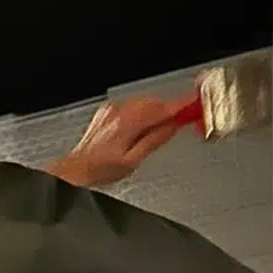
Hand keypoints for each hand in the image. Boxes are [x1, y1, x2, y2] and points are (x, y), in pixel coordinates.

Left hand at [49, 96, 187, 188]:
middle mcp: (118, 111)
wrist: (77, 170)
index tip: (195, 102)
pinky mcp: (108, 111)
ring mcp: (112, 109)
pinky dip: (144, 111)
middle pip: (153, 102)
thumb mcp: (133, 161)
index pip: (161, 108)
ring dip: (157, 110)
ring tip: (166, 125)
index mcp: (126, 123)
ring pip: (143, 102)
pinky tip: (146, 125)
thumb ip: (154, 140)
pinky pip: (132, 105)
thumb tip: (172, 127)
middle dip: (170, 108)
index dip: (181, 104)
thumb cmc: (100, 170)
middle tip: (185, 117)